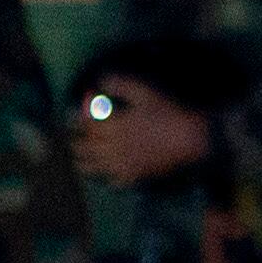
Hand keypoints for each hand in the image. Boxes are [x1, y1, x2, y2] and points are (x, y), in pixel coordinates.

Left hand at [69, 75, 210, 186]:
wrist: (191, 139)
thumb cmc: (169, 112)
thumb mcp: (145, 92)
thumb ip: (120, 85)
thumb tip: (99, 81)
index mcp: (115, 125)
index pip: (87, 125)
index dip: (77, 121)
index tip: (71, 119)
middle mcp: (114, 147)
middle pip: (87, 148)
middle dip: (76, 144)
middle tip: (70, 142)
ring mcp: (124, 163)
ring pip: (96, 167)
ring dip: (84, 164)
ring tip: (78, 162)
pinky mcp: (136, 175)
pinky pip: (115, 181)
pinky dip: (108, 179)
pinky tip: (106, 176)